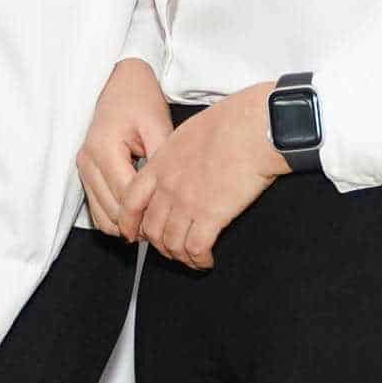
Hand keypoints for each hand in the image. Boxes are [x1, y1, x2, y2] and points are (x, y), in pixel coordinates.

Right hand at [78, 58, 174, 238]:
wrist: (121, 83)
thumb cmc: (140, 100)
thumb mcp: (157, 126)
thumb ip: (161, 161)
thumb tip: (169, 198)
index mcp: (104, 149)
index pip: (127, 197)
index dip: (149, 214)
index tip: (172, 220)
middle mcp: (87, 161)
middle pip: (113, 212)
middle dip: (139, 225)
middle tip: (166, 227)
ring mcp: (83, 168)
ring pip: (102, 216)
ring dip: (126, 225)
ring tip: (153, 224)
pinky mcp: (85, 173)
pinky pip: (97, 209)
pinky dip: (116, 218)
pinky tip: (138, 215)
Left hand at [121, 80, 285, 270]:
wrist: (253, 127)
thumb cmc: (231, 122)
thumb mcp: (189, 132)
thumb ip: (176, 152)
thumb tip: (179, 162)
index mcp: (161, 163)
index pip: (131, 200)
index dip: (129, 221)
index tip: (133, 232)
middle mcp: (168, 185)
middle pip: (150, 227)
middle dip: (158, 244)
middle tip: (169, 249)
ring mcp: (187, 202)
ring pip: (170, 243)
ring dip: (179, 256)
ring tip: (191, 258)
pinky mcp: (210, 215)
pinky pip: (195, 248)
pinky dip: (199, 260)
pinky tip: (206, 260)